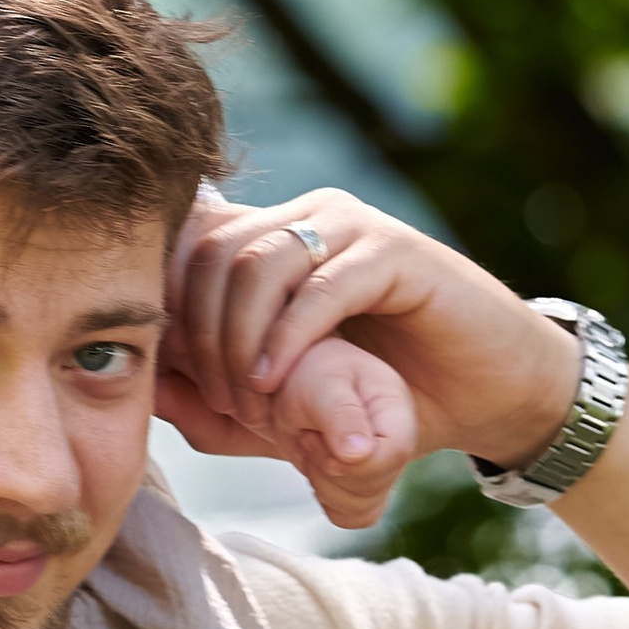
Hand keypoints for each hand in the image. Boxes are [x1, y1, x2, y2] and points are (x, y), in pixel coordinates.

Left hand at [157, 193, 579, 506]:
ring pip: (256, 263)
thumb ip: (210, 400)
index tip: (169, 377)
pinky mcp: (395, 251)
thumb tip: (143, 390)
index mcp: (266, 240)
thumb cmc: (381, 399)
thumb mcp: (280, 409)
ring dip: (238, 339)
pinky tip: (275, 383)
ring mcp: (349, 228)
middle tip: (215, 400)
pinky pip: (321, 284)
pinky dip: (288, 337)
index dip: (164, 309)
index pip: (183, 245)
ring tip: (249, 399)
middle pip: (209, 254)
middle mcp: (302, 218)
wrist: (485, 396)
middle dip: (198, 334)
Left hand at [251, 333, 422, 533]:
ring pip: (361, 509)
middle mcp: (397, 439)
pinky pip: (349, 517)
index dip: (352, 460)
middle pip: (375, 487)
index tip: (313, 436)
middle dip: (327, 468)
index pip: (395, 453)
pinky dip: (326, 500)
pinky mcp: (365, 487)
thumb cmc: (305, 370)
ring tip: (310, 444)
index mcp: (396, 407)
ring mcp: (384, 467)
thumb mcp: (320, 383)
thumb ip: (340, 415)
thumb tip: (360, 454)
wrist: (290, 379)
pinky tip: (316, 466)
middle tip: (307, 433)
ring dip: (322, 484)